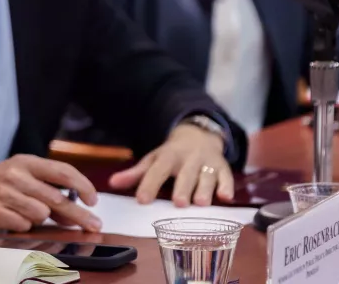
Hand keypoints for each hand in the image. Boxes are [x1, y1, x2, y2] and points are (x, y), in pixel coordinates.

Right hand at [0, 155, 100, 232]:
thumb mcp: (21, 178)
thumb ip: (48, 192)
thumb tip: (75, 213)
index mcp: (25, 162)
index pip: (62, 171)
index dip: (82, 185)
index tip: (93, 200)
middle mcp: (14, 174)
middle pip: (56, 198)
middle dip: (78, 214)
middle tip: (93, 225)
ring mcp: (2, 192)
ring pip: (40, 214)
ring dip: (41, 220)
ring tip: (29, 215)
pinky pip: (22, 226)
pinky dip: (23, 226)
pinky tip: (14, 220)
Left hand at [108, 123, 233, 206]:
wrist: (199, 135)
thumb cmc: (172, 155)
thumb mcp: (153, 160)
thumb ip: (135, 174)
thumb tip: (112, 183)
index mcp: (168, 156)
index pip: (157, 170)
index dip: (149, 185)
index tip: (141, 200)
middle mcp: (188, 158)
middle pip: (184, 174)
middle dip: (182, 187)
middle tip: (179, 203)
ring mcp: (207, 162)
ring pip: (206, 176)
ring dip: (204, 188)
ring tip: (201, 203)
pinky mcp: (223, 167)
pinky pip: (226, 176)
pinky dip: (227, 186)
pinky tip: (226, 197)